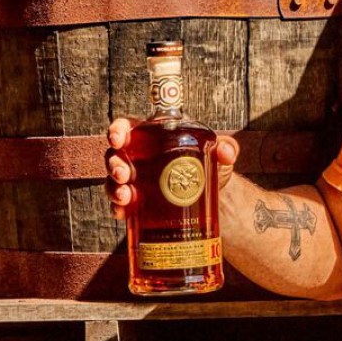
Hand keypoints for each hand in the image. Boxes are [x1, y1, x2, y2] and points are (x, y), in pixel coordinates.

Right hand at [105, 118, 239, 219]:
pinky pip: (120, 204)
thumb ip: (228, 148)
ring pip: (113, 180)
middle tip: (125, 174)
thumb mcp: (221, 155)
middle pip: (115, 155)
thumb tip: (225, 151)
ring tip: (125, 197)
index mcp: (155, 137)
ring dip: (113, 188)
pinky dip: (119, 208)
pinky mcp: (137, 202)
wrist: (212, 198)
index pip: (129, 127)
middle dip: (114, 164)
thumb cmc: (211, 166)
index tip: (118, 138)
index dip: (118, 130)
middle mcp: (139, 157)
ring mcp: (135, 180)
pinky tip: (123, 213)